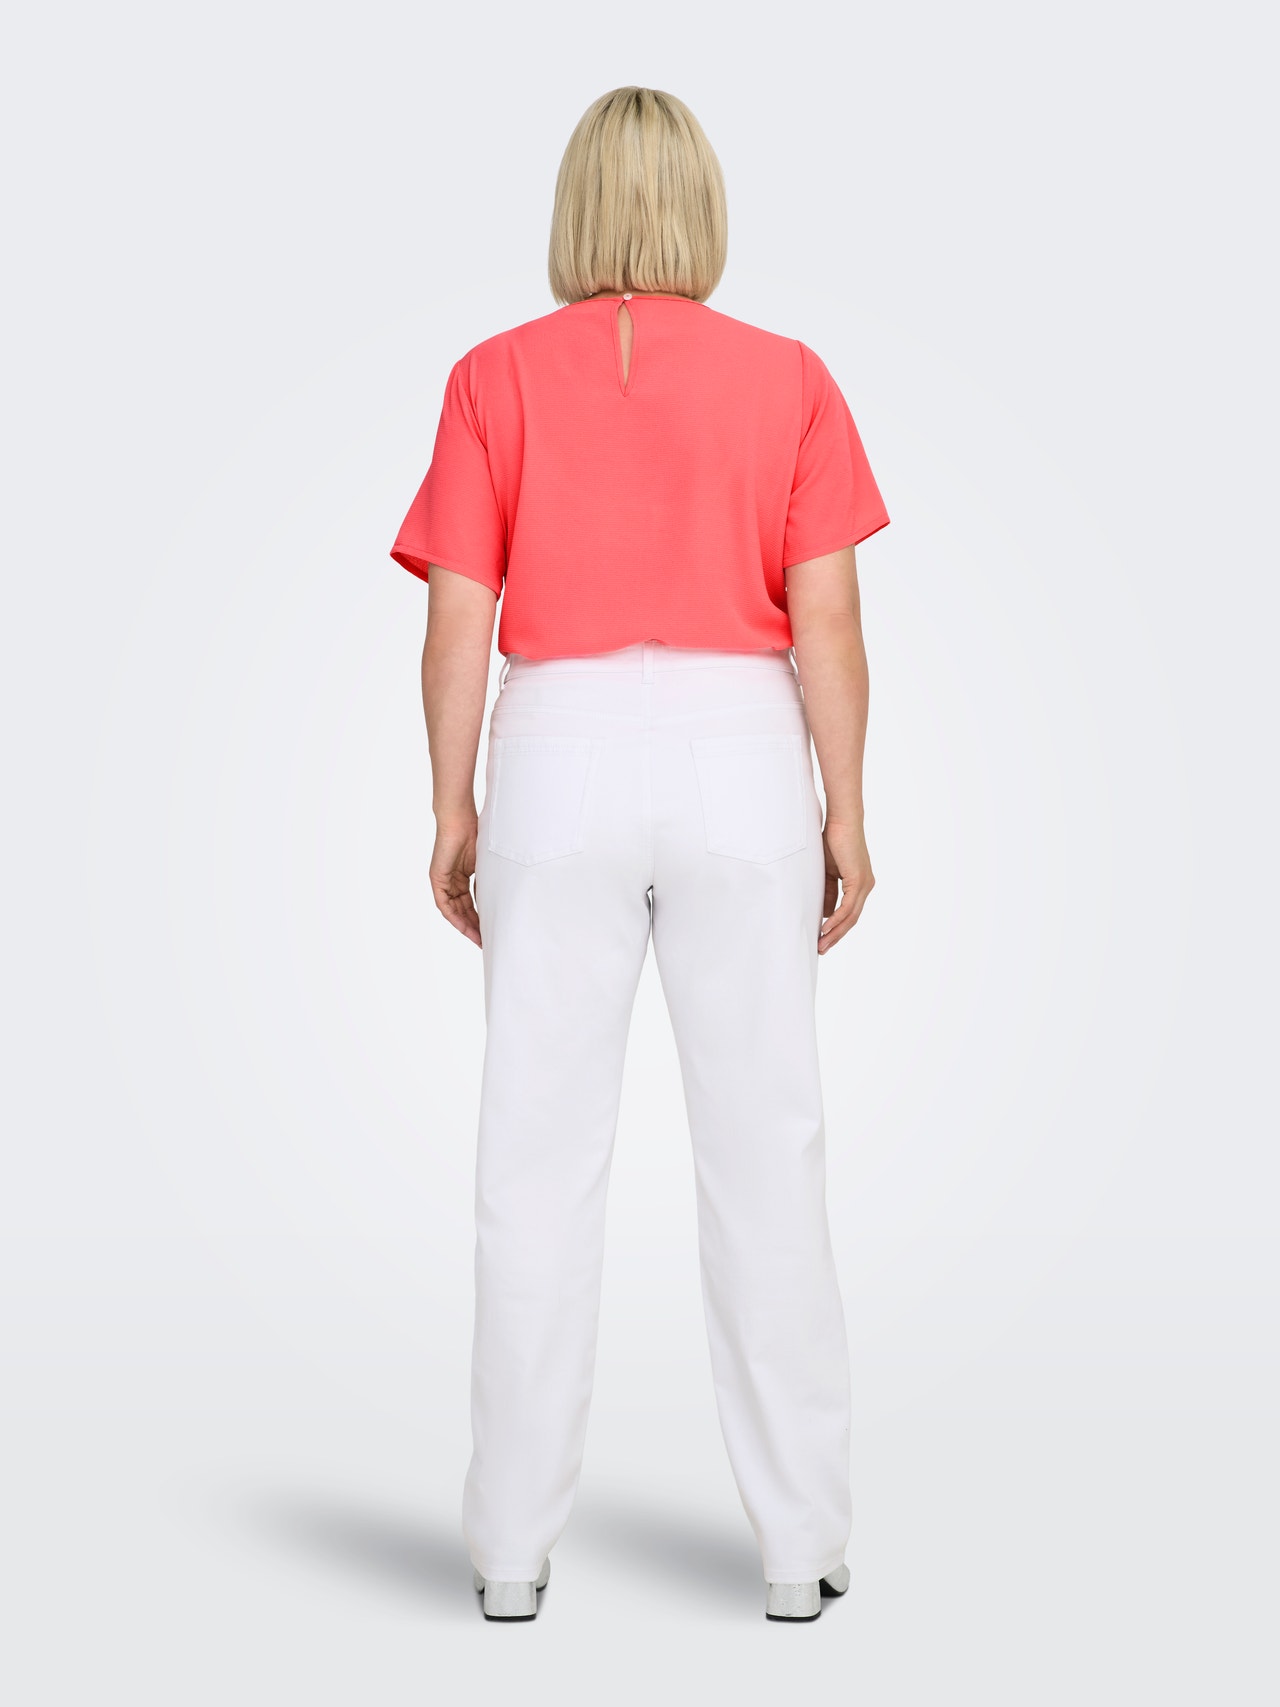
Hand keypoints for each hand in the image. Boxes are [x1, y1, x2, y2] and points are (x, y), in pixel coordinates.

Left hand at [430, 809, 481, 946]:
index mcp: (462, 877)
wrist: (459, 819)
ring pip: (453, 911)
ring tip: (479, 939)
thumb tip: (499, 900)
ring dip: (466, 926)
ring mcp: (443, 881)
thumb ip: (487, 882)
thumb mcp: (486, 864)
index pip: (470, 904)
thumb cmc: (475, 834)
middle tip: (486, 941)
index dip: (480, 919)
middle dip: (475, 927)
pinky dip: (454, 917)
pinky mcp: (437, 879)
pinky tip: (465, 927)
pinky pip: (444, 904)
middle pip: (462, 911)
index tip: (491, 932)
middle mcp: (451, 881)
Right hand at [819, 819, 874, 953]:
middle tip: (821, 949)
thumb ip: (827, 891)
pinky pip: (847, 907)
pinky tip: (825, 929)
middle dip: (836, 936)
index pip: (849, 913)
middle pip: (851, 919)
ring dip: (835, 932)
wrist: (842, 821)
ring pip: (850, 917)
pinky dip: (836, 920)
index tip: (823, 939)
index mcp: (859, 884)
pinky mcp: (859, 881)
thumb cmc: (832, 841)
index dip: (836, 928)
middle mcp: (865, 886)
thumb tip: (825, 913)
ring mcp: (864, 884)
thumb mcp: (827, 872)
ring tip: (822, 945)